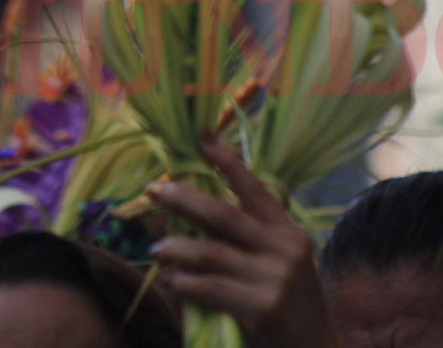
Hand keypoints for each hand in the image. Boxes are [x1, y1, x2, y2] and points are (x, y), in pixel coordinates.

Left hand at [148, 137, 336, 347]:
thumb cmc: (288, 304)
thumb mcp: (280, 262)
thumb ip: (249, 238)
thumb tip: (191, 215)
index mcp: (287, 231)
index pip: (253, 187)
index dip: (226, 160)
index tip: (202, 135)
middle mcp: (283, 248)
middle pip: (223, 214)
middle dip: (184, 199)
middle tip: (154, 191)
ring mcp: (275, 278)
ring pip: (210, 253)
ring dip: (176, 249)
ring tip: (155, 250)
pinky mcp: (263, 307)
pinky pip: (210, 288)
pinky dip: (184, 283)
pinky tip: (170, 283)